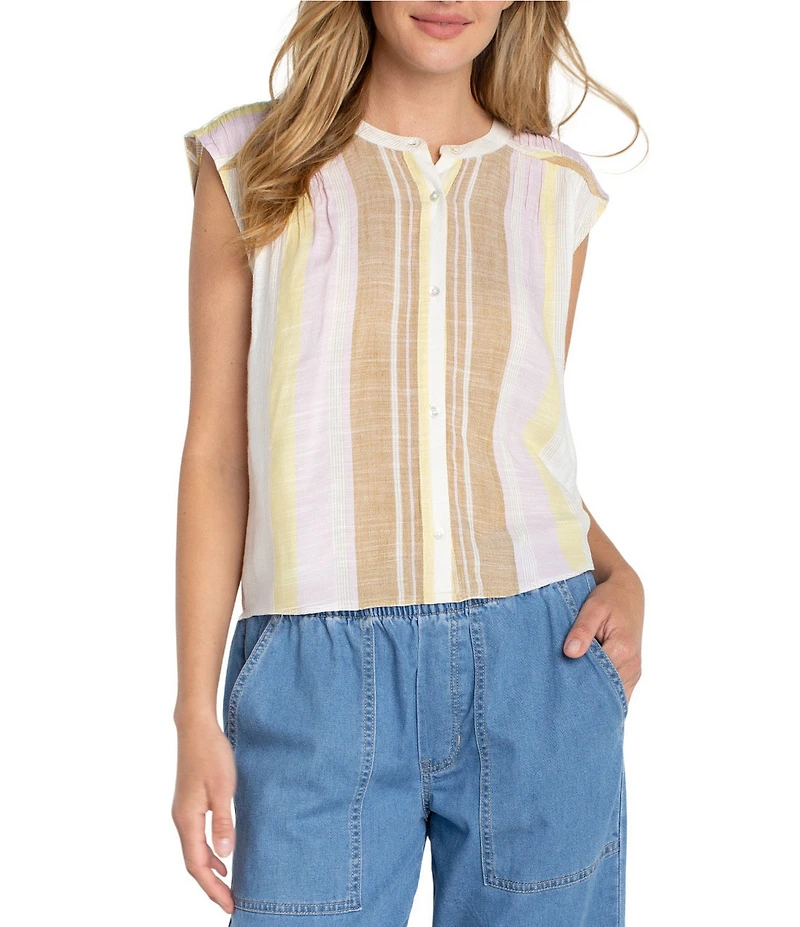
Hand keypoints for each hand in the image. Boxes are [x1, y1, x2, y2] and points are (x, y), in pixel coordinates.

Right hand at [171, 718, 236, 914]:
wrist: (196, 728)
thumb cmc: (211, 754)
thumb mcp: (222, 788)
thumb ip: (224, 822)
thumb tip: (226, 856)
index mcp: (187, 819)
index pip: (197, 865)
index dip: (212, 888)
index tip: (228, 904)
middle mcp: (181, 819)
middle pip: (193, 863)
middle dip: (210, 885)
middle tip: (230, 901)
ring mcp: (183, 812)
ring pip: (193, 851)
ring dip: (209, 870)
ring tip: (227, 886)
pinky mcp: (189, 803)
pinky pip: (196, 838)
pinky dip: (208, 853)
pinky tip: (222, 855)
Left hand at [563, 568, 643, 705]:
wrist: (628, 592)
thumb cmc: (610, 598)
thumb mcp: (593, 607)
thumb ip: (582, 630)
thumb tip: (570, 653)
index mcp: (623, 650)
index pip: (595, 678)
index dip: (576, 682)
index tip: (558, 685)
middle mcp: (632, 666)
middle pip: (603, 690)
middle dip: (583, 693)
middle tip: (559, 694)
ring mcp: (634, 672)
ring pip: (610, 693)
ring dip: (592, 692)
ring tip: (570, 692)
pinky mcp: (631, 673)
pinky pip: (617, 691)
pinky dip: (602, 692)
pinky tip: (585, 690)